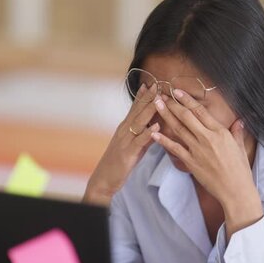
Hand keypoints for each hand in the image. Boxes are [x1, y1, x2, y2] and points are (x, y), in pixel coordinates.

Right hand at [83, 83, 159, 205]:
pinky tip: (156, 127)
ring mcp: (125, 141)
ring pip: (138, 123)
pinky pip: (139, 142)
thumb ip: (144, 136)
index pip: (134, 109)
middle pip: (137, 111)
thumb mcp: (134, 146)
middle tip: (157, 84)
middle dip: (147, 98)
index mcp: (125, 128)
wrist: (104, 178)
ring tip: (159, 100)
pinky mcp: (127, 153)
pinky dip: (147, 133)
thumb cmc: (119, 163)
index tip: (150, 84)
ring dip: (149, 111)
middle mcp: (124, 131)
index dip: (142, 96)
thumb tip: (156, 126)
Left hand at [150, 89, 262, 232]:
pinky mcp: (190, 162)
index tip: (177, 91)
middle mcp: (207, 138)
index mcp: (220, 132)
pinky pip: (174, 148)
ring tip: (156, 105)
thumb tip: (240, 121)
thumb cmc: (240, 170)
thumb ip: (237, 132)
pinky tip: (154, 132)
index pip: (200, 111)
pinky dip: (163, 140)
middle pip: (186, 116)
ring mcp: (197, 150)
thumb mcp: (240, 147)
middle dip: (172, 104)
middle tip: (161, 94)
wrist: (236, 191)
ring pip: (178, 128)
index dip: (187, 100)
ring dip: (166, 115)